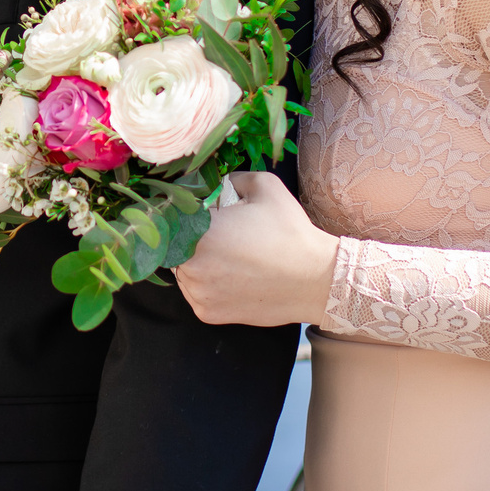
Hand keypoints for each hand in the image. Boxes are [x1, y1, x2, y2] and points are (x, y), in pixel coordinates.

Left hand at [176, 171, 337, 328]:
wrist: (314, 279)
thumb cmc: (290, 232)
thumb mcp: (266, 187)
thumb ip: (234, 178)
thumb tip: (220, 183)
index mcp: (199, 230)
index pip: (175, 216)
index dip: (188, 214)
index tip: (206, 215)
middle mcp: (190, 263)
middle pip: (175, 245)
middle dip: (191, 238)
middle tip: (221, 237)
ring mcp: (197, 291)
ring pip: (182, 271)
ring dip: (196, 262)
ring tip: (229, 258)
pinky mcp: (206, 312)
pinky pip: (195, 293)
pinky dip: (206, 285)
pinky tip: (232, 277)